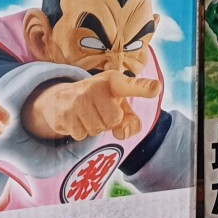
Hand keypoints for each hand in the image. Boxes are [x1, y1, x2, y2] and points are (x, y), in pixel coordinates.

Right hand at [30, 70, 162, 141]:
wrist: (60, 98)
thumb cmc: (99, 101)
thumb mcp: (118, 105)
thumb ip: (130, 120)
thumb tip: (123, 133)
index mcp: (114, 82)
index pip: (131, 86)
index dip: (144, 88)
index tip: (157, 88)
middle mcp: (96, 86)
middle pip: (114, 120)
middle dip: (109, 121)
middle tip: (100, 110)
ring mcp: (78, 99)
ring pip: (97, 129)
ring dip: (95, 127)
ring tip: (88, 113)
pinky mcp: (65, 113)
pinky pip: (82, 135)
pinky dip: (82, 131)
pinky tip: (77, 119)